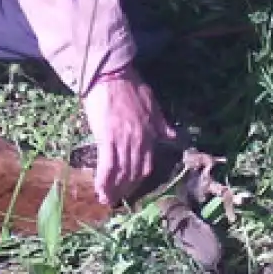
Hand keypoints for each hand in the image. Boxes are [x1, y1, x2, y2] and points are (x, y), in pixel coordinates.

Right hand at [80, 66, 177, 205]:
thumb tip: (172, 135)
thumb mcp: (153, 104)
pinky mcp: (107, 138)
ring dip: (114, 189)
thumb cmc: (131, 86)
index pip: (146, 164)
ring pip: (121, 172)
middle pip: (133, 173)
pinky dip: (104, 180)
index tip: (130, 189)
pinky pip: (107, 165)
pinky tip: (100, 190)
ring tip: (107, 199)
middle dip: (125, 189)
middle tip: (117, 200)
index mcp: (151, 134)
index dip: (137, 180)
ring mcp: (123, 141)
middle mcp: (139, 141)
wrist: (111, 74)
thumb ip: (161, 123)